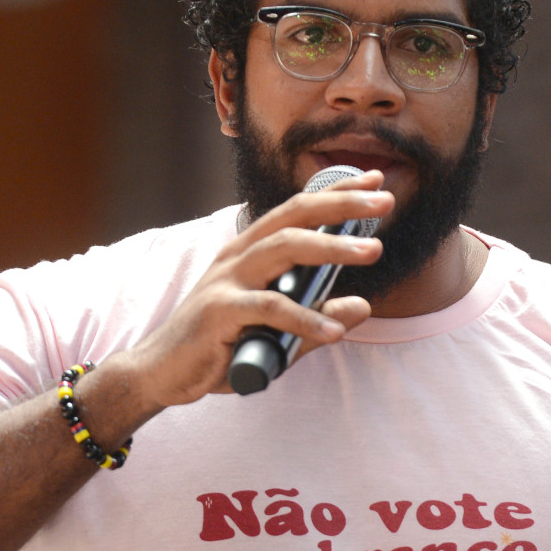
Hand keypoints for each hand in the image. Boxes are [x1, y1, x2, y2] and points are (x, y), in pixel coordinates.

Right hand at [118, 171, 392, 404]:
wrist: (163, 372)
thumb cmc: (221, 344)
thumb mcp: (279, 330)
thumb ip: (318, 317)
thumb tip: (364, 306)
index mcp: (251, 250)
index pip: (298, 209)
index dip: (336, 190)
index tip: (374, 178)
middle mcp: (239, 255)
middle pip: (295, 217)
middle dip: (342, 204)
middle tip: (386, 199)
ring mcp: (226, 280)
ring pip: (284, 249)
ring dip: (332, 248)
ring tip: (373, 251)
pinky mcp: (218, 311)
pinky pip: (268, 308)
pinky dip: (304, 319)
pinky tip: (333, 331)